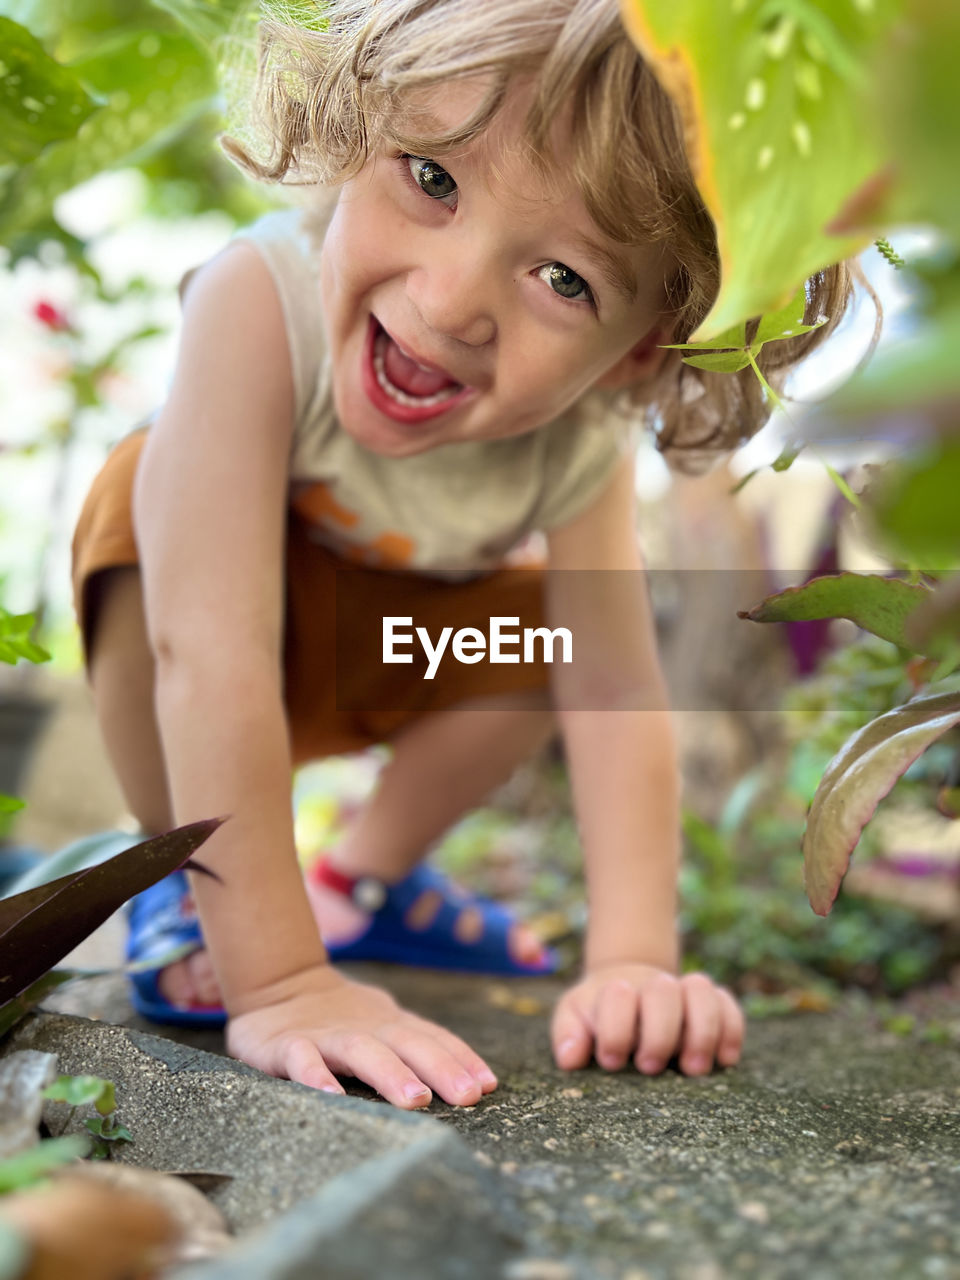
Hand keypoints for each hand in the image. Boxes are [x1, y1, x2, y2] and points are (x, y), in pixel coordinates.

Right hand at [226, 963, 497, 1108]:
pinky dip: (316, 1075)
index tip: (488, 1086)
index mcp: (391, 1025)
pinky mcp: (286, 1045)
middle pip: (408, 1043)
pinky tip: (330, 1096)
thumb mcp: (384, 1027)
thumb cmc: (342, 1017)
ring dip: (391, 1072)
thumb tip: (477, 1081)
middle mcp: (366, 1028)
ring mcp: (326, 1036)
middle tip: (468, 1097)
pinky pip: (302, 1059)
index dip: (462, 1059)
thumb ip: (420, 1047)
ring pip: (362, 1050)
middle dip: (440, 1067)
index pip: (433, 1039)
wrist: (278, 985)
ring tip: (415, 1099)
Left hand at [551, 962, 744, 1075]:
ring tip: (692, 1068)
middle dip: (659, 1033)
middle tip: (649, 1067)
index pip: (618, 998)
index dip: (615, 1030)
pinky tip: (725, 1060)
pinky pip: (729, 1006)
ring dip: (700, 1030)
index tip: (611, 1060)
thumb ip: (567, 1034)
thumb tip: (571, 1058)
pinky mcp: (712, 1003)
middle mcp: (652, 988)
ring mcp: (684, 992)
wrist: (625, 983)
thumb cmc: (596, 1013)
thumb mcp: (573, 1017)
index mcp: (616, 992)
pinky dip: (732, 1030)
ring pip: (702, 992)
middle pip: (663, 993)